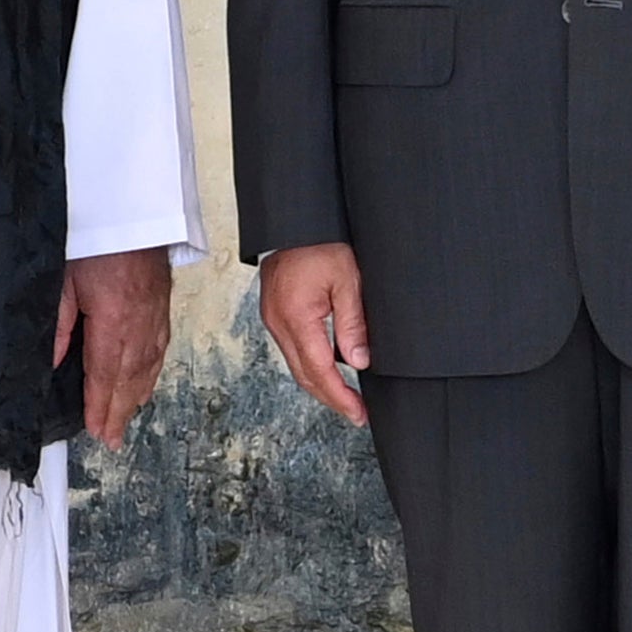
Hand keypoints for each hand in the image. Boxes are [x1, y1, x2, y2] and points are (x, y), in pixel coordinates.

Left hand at [54, 248, 175, 451]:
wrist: (130, 207)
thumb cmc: (96, 237)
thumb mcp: (64, 279)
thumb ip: (59, 325)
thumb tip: (54, 362)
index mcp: (113, 319)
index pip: (105, 374)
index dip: (101, 407)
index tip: (97, 431)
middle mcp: (140, 323)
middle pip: (130, 378)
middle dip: (119, 412)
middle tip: (111, 440)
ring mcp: (155, 315)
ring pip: (148, 366)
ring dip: (136, 397)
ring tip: (125, 420)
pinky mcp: (163, 305)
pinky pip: (160, 348)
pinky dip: (152, 372)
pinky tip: (145, 384)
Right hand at [260, 242, 371, 426]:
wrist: (295, 219)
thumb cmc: (322, 242)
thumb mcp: (348, 280)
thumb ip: (352, 323)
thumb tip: (359, 361)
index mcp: (295, 315)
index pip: (318, 370)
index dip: (339, 396)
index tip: (357, 413)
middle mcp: (278, 321)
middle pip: (303, 375)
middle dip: (330, 398)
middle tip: (355, 413)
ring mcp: (272, 318)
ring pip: (296, 364)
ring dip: (320, 383)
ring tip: (345, 396)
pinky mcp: (274, 312)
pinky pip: (292, 348)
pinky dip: (310, 363)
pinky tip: (328, 367)